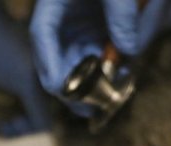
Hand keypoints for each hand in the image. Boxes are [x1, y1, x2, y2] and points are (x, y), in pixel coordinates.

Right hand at [30, 0, 139, 116]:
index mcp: (54, 3)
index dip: (48, 64)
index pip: (42, 36)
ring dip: (91, 83)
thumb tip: (128, 50)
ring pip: (78, 62)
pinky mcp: (95, 31)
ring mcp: (78, 26)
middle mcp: (62, 18)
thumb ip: (121, 13)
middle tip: (88, 109)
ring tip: (108, 100)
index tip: (58, 88)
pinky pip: (97, 56)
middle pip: (57, 57)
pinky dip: (107, 71)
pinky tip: (121, 80)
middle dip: (71, 85)